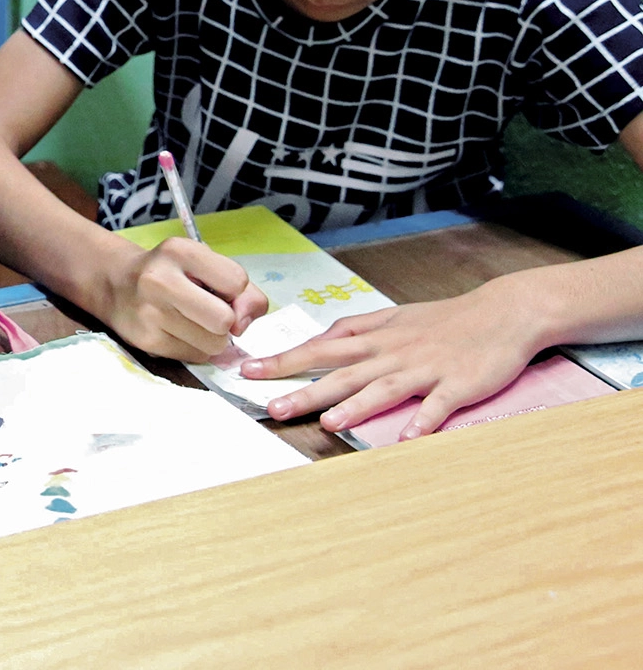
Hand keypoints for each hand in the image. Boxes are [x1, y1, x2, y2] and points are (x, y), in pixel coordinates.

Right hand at [101, 237, 268, 360]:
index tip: (217, 289)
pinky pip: (195, 356)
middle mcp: (160, 280)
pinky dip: (194, 348)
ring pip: (213, 344)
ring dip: (211, 338)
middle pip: (224, 320)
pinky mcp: (147, 341)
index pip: (237, 281)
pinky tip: (177, 332)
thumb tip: (243, 325)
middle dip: (225, 322)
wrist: (115, 284)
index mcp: (179, 251)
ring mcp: (150, 312)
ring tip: (192, 322)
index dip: (235, 291)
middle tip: (208, 312)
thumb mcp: (205, 265)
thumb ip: (243, 290)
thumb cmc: (171, 273)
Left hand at [241, 287, 544, 437]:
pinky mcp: (459, 384)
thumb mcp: (394, 317)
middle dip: (306, 390)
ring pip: (385, 388)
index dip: (285, 360)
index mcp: (376, 337)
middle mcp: (394, 352)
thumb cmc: (444, 319)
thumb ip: (356, 330)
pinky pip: (438, 405)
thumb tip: (321, 340)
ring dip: (357, 406)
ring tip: (330, 424)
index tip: (249, 371)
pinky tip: (409, 439)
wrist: (503, 312)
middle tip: (273, 406)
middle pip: (343, 372)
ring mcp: (426, 368)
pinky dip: (424, 421)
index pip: (321, 349)